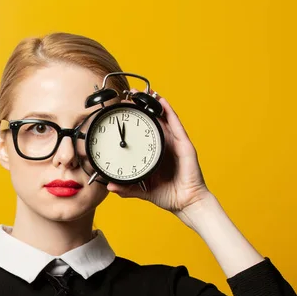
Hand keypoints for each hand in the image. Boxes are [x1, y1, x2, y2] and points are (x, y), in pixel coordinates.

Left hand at [106, 90, 211, 213]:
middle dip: (142, 107)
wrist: (187, 203)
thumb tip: (110, 186)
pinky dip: (169, 112)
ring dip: (154, 104)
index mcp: (156, 154)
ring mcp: (176, 144)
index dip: (135, 120)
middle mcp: (166, 145)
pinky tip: (161, 102)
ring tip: (143, 92)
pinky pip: (176, 125)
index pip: (144, 133)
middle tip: (129, 95)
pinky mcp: (185, 146)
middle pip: (153, 121)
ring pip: (165, 119)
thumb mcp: (143, 191)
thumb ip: (127, 188)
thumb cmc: (169, 196)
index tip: (122, 111)